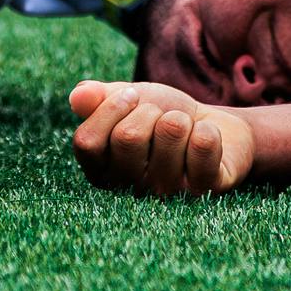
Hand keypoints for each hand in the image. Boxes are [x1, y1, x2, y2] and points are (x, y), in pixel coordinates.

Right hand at [69, 80, 254, 197]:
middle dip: (150, 110)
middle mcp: (131, 191)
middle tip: (162, 117)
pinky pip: (203, 143)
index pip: (86, 142)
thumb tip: (77, 97)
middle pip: (127, 137)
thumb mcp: (128, 100)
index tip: (131, 95)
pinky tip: (205, 139)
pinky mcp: (205, 191)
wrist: (213, 127)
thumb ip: (98, 97)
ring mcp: (168, 195)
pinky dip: (207, 128)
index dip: (109, 109)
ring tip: (184, 130)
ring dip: (181, 118)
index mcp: (103, 171)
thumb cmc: (162, 115)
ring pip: (170, 131)